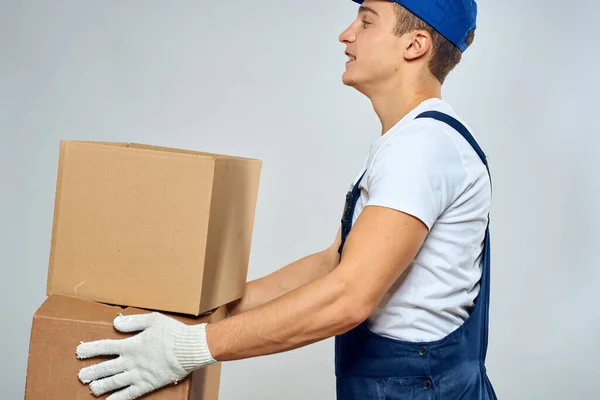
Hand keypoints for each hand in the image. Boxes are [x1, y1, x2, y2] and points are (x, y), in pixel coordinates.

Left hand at [76, 312, 216, 399]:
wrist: (189, 349)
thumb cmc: (173, 333)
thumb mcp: (153, 320)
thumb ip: (132, 322)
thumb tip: (115, 323)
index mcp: (131, 344)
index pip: (105, 347)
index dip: (90, 349)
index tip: (79, 351)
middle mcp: (131, 361)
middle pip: (105, 368)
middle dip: (91, 372)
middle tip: (81, 376)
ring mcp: (138, 374)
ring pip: (114, 382)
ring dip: (100, 386)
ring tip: (92, 389)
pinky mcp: (147, 384)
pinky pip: (129, 394)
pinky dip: (118, 399)